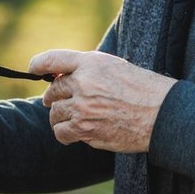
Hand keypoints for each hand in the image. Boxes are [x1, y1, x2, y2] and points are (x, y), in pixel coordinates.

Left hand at [31, 50, 175, 153]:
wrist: (162, 114)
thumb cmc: (142, 89)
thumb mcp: (114, 67)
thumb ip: (87, 70)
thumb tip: (59, 77)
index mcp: (91, 63)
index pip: (53, 60)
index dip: (38, 64)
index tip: (33, 68)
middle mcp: (83, 84)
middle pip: (52, 92)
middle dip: (55, 97)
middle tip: (63, 101)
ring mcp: (83, 109)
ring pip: (55, 114)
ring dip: (61, 117)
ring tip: (75, 117)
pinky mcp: (86, 131)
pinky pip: (63, 133)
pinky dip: (66, 133)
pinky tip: (77, 131)